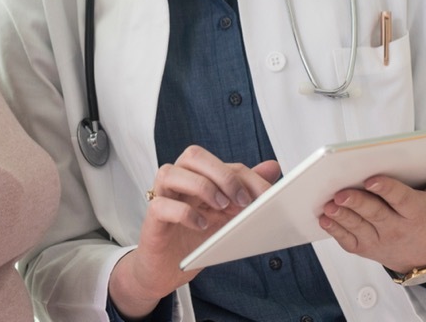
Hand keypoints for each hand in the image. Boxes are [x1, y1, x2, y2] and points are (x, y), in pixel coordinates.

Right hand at [109, 145, 279, 317]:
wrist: (165, 269)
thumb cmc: (193, 237)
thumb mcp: (227, 215)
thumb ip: (246, 190)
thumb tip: (273, 166)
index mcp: (197, 175)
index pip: (223, 163)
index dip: (247, 177)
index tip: (266, 195)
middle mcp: (178, 179)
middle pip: (194, 156)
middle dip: (222, 174)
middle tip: (241, 199)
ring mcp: (162, 196)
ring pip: (172, 172)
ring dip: (202, 186)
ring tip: (221, 207)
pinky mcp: (152, 217)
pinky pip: (162, 205)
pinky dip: (184, 212)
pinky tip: (201, 225)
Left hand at [318, 112, 425, 273]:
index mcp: (418, 212)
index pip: (401, 200)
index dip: (386, 190)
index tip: (371, 179)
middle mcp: (398, 228)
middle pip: (375, 214)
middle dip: (357, 203)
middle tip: (340, 192)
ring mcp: (380, 240)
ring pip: (358, 228)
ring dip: (342, 216)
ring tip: (328, 202)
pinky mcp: (365, 248)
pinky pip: (348, 240)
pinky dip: (335, 230)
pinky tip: (325, 216)